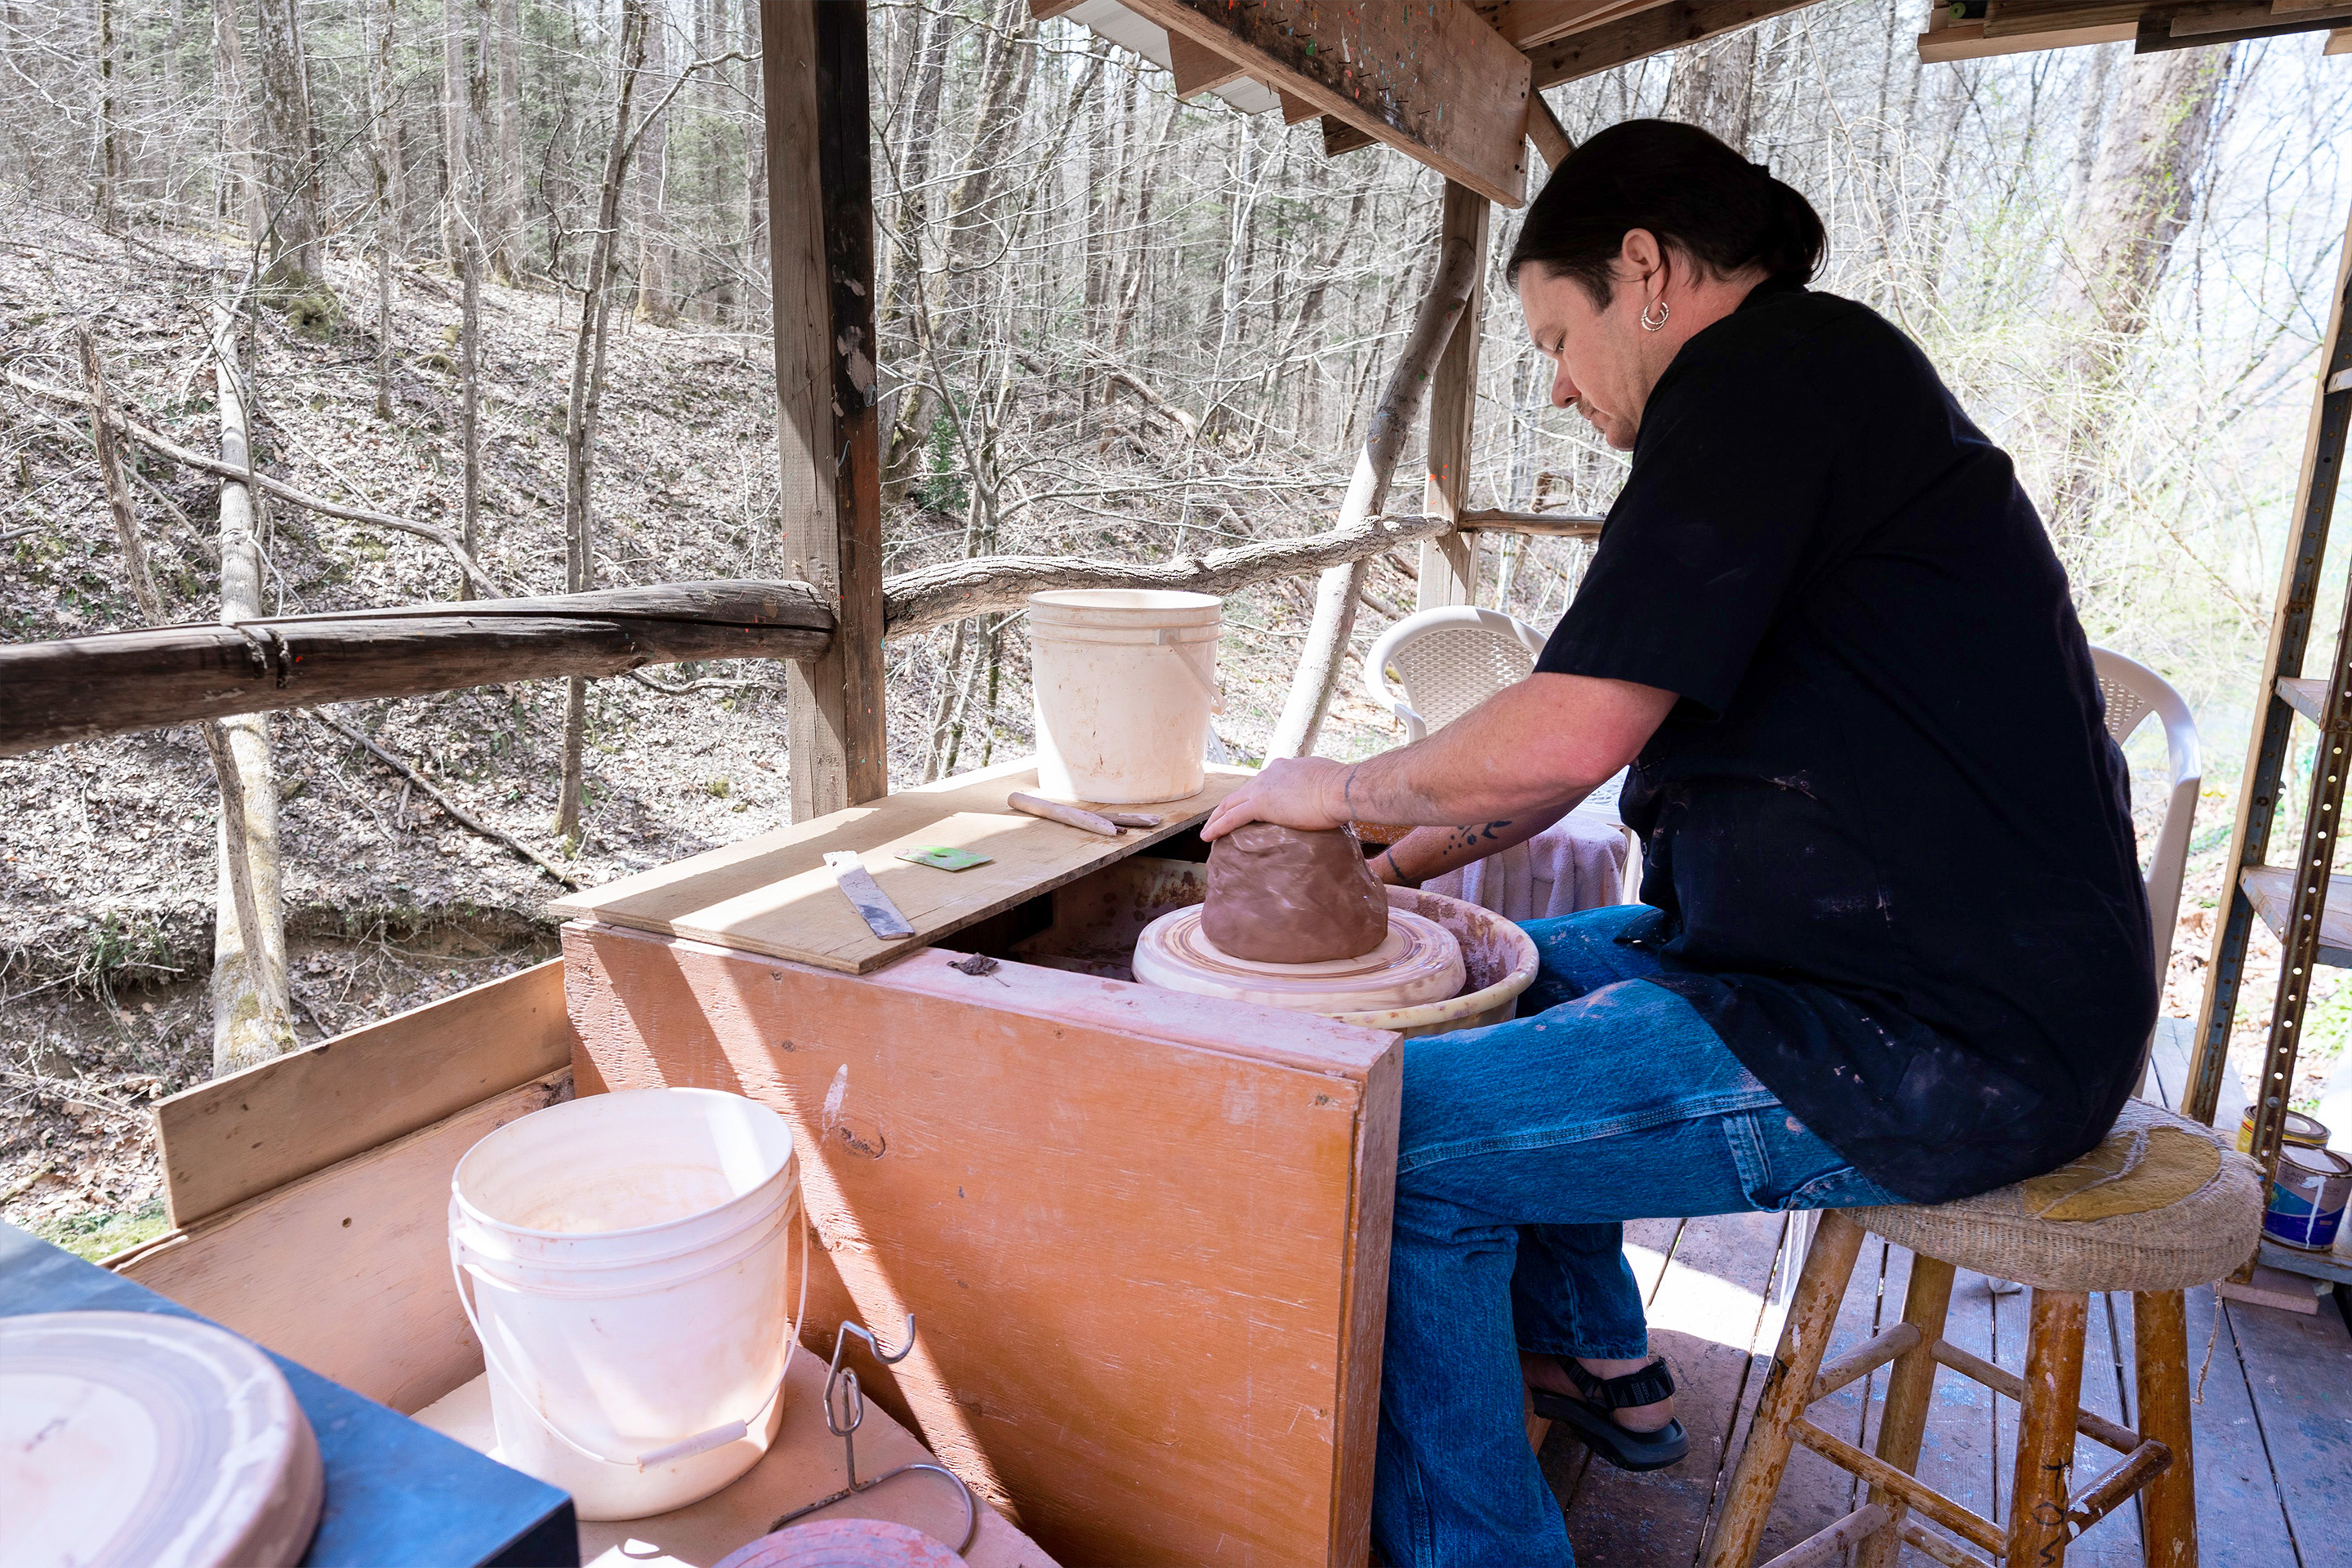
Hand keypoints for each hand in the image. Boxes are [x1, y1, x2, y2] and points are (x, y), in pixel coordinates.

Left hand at [1201, 757, 1351, 839]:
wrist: (1341, 789)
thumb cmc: (1343, 789)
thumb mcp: (1326, 782)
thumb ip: (1315, 788)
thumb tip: (1321, 798)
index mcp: (1286, 768)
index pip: (1263, 783)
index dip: (1252, 796)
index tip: (1249, 806)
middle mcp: (1271, 773)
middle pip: (1242, 792)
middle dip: (1229, 806)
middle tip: (1219, 818)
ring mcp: (1264, 787)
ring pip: (1231, 803)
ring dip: (1217, 817)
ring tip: (1208, 831)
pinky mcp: (1261, 803)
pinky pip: (1233, 816)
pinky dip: (1218, 826)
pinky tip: (1208, 836)